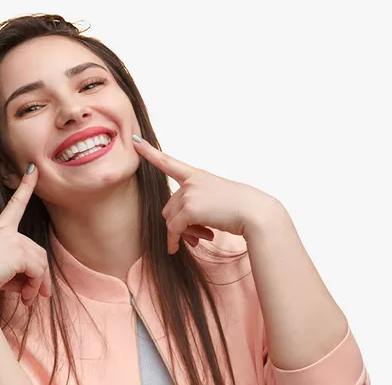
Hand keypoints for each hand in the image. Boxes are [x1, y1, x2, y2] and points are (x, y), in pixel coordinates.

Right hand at [0, 164, 50, 305]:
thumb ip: (18, 273)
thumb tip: (37, 289)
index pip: (14, 205)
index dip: (26, 186)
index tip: (33, 169)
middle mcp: (6, 232)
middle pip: (37, 252)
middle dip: (39, 276)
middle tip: (33, 298)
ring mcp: (12, 239)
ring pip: (40, 262)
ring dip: (37, 284)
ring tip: (28, 300)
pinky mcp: (18, 251)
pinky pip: (37, 270)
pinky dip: (35, 286)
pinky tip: (25, 298)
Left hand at [133, 135, 280, 253]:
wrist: (256, 213)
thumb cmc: (241, 209)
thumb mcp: (217, 201)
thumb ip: (196, 206)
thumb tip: (176, 228)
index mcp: (198, 175)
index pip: (169, 162)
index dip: (150, 152)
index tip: (136, 141)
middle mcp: (192, 181)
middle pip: (169, 206)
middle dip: (178, 225)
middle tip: (197, 237)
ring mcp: (190, 193)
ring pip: (170, 219)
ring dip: (181, 234)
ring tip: (201, 239)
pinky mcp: (190, 208)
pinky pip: (174, 229)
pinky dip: (174, 241)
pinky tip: (176, 249)